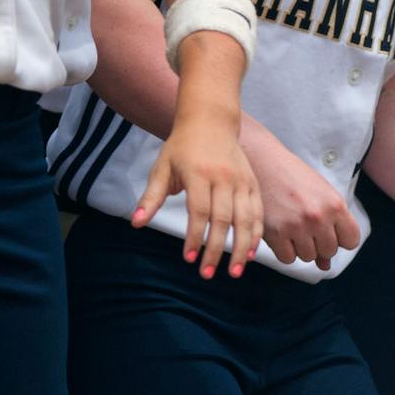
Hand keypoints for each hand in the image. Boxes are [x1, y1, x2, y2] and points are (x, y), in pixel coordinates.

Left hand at [135, 108, 262, 279]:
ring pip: (246, 219)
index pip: (199, 211)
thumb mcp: (162, 168)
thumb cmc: (182, 146)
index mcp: (200, 174)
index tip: (188, 258)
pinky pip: (257, 212)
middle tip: (207, 274)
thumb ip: (151, 197)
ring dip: (241, 248)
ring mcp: (242, 180)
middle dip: (216, 250)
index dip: (194, 236)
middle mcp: (224, 178)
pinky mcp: (253, 183)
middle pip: (224, 219)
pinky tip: (250, 253)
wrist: (211, 121)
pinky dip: (256, 234)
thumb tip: (136, 223)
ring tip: (234, 272)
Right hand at [241, 134, 361, 270]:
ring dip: (302, 247)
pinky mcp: (275, 234)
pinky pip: (288, 259)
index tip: (332, 232)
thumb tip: (325, 266)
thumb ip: (330, 226)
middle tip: (309, 226)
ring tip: (295, 226)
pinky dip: (285, 250)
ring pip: (308, 257)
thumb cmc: (295, 177)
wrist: (263, 163)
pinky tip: (283, 233)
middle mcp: (318, 217)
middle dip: (321, 243)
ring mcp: (296, 227)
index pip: (351, 241)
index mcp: (335, 204)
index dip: (342, 238)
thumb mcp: (320, 194)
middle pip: (329, 251)